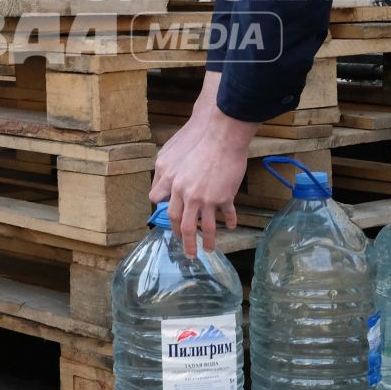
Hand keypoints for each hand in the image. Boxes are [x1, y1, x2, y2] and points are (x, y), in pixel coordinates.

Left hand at [152, 79, 257, 257]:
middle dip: (186, 242)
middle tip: (189, 253)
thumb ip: (164, 177)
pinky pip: (226, 214)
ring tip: (209, 250)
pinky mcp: (224, 196)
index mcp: (174, 186)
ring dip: (207, 241)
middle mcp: (188, 195)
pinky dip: (229, 222)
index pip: (169, 212)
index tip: (175, 231)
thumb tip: (159, 195)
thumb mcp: (170, 157)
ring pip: (206, 227)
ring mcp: (207, 198)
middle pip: (184, 225)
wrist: (221, 136)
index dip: (171, 223)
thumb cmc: (196, 142)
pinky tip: (230, 227)